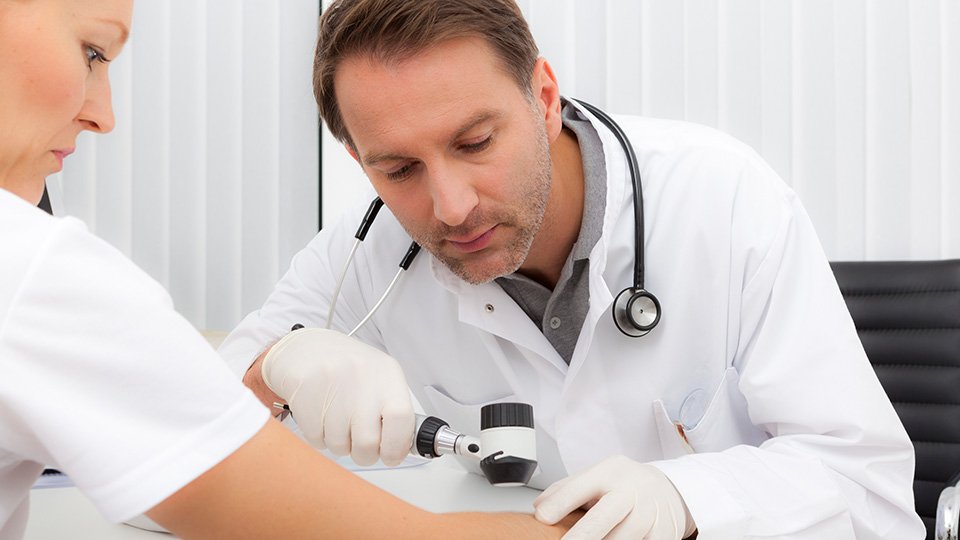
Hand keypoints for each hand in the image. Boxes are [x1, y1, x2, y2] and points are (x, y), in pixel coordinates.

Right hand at [260, 327, 413, 466]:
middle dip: (365, 454)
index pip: (401, 417)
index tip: (391, 455)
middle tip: (361, 444)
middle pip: (368, 442)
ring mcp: (332, 383)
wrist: (304, 348)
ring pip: (339, 445)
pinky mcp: (304, 392)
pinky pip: (316, 439)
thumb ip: (393, 411)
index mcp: (387, 373)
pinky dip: (320, 437)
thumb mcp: (379, 379)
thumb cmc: (346, 368)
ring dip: (340, 443)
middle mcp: (361, 376)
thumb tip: (402, 447)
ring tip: (337, 421)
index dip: (397, 446)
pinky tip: (321, 416)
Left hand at [533, 455, 695, 539]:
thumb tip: (538, 507)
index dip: (560, 503)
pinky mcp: (664, 534)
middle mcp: (631, 491)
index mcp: (610, 472)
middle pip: (603, 518)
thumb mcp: (598, 477)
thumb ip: (566, 489)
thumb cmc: (625, 485)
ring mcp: (649, 514)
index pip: (580, 486)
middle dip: (582, 536)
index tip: (542, 517)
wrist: (671, 490)